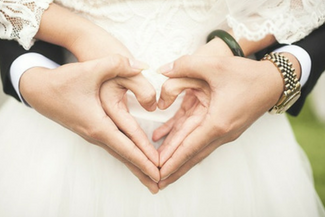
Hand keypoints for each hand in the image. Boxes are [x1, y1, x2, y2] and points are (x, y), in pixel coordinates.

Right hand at [20, 55, 159, 192]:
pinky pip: (114, 147)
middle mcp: (96, 134)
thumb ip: (118, 64)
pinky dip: (126, 155)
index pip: (126, 146)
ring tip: (149, 178)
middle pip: (124, 157)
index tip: (158, 171)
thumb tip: (142, 66)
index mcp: (98, 124)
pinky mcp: (92, 130)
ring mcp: (93, 134)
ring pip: (119, 153)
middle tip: (159, 185)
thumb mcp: (91, 69)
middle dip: (142, 171)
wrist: (38, 90)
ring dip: (135, 165)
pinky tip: (133, 159)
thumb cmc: (63, 81)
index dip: (144, 159)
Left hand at [154, 54, 283, 188]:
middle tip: (156, 181)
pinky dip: (184, 141)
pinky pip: (200, 137)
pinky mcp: (223, 127)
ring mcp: (223, 132)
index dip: (172, 161)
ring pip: (196, 149)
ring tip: (163, 170)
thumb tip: (162, 70)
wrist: (273, 82)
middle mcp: (220, 132)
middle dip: (173, 168)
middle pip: (192, 155)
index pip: (189, 147)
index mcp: (217, 122)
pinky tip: (168, 139)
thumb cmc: (246, 75)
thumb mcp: (215, 65)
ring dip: (179, 159)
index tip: (158, 174)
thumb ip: (185, 65)